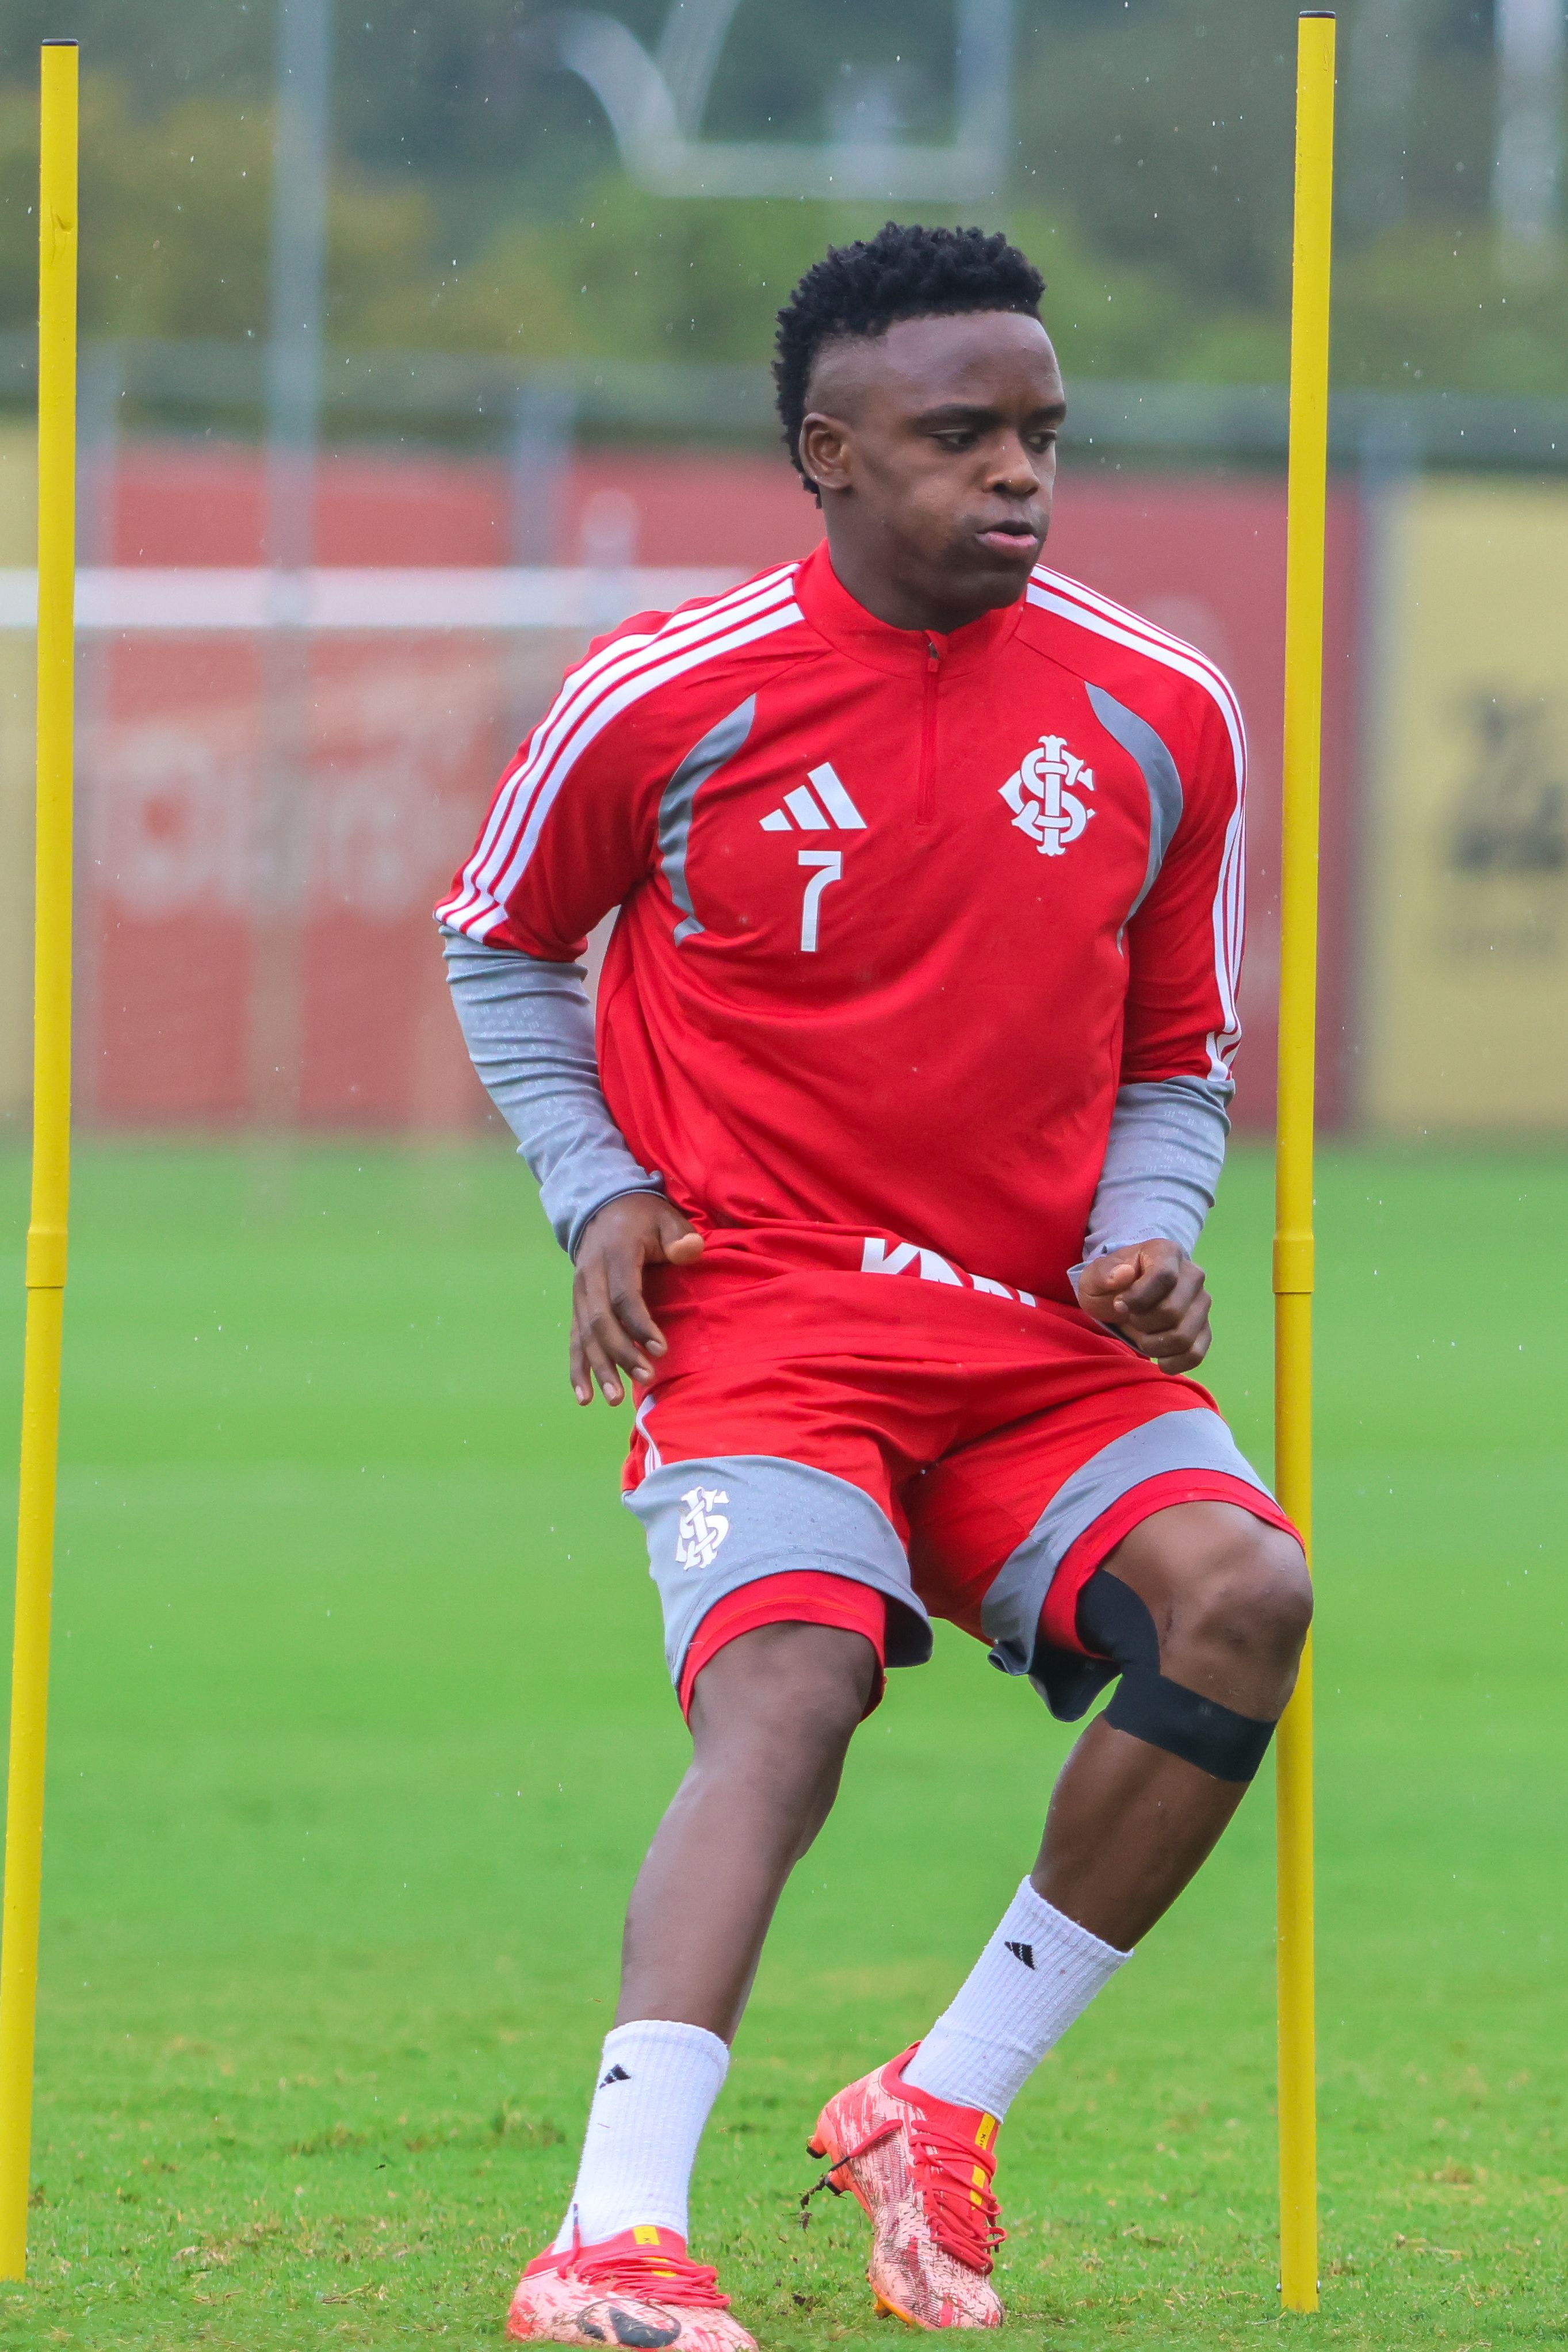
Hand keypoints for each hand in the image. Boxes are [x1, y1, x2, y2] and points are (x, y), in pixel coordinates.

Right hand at [570, 1194, 703, 1405]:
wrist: (604, 1205)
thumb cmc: (645, 1218)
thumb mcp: (667, 1217)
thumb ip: (681, 1237)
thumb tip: (690, 1251)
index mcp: (616, 1254)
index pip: (624, 1296)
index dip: (640, 1325)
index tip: (661, 1350)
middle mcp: (591, 1275)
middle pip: (600, 1320)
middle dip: (621, 1353)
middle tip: (647, 1377)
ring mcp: (580, 1292)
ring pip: (584, 1334)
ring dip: (599, 1367)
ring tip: (614, 1398)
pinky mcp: (577, 1304)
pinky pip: (574, 1339)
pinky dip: (578, 1368)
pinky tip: (584, 1397)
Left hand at [1076, 1239, 1211, 1374]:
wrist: (1125, 1296)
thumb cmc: (1111, 1284)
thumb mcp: (1095, 1277)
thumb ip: (1104, 1274)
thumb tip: (1124, 1275)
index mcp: (1167, 1253)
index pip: (1163, 1276)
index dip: (1138, 1298)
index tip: (1119, 1306)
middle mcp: (1193, 1275)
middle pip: (1172, 1311)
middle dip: (1142, 1323)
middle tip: (1131, 1319)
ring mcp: (1202, 1303)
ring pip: (1184, 1336)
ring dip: (1154, 1345)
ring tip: (1142, 1337)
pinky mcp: (1204, 1329)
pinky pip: (1196, 1353)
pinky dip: (1174, 1362)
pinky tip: (1159, 1359)